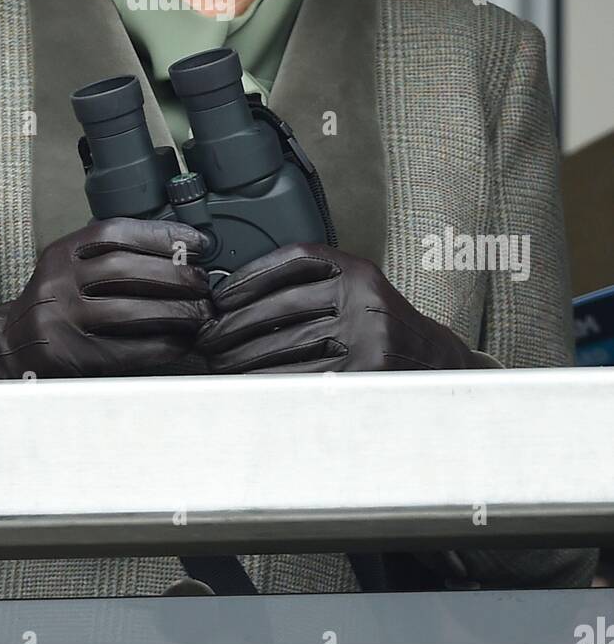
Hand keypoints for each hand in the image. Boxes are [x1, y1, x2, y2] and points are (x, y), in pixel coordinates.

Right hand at [0, 217, 212, 379]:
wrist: (10, 348)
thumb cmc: (58, 304)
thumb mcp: (74, 268)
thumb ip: (113, 257)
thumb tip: (184, 253)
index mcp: (63, 251)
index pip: (117, 232)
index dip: (163, 234)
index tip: (200, 242)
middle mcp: (58, 281)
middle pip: (127, 270)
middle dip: (176, 275)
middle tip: (206, 283)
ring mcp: (61, 319)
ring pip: (129, 311)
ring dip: (175, 312)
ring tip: (201, 314)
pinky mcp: (70, 356)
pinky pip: (126, 350)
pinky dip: (160, 345)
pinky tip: (181, 343)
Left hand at [195, 244, 496, 372]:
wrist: (436, 366)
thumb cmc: (382, 328)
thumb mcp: (356, 293)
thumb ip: (311, 287)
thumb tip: (235, 301)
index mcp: (358, 269)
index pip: (294, 260)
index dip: (250, 275)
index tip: (220, 294)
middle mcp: (364, 296)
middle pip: (282, 305)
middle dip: (235, 324)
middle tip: (207, 337)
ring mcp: (367, 335)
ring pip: (287, 344)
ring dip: (244, 357)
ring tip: (218, 363)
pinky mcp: (365, 373)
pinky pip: (303, 377)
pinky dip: (269, 381)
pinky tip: (247, 384)